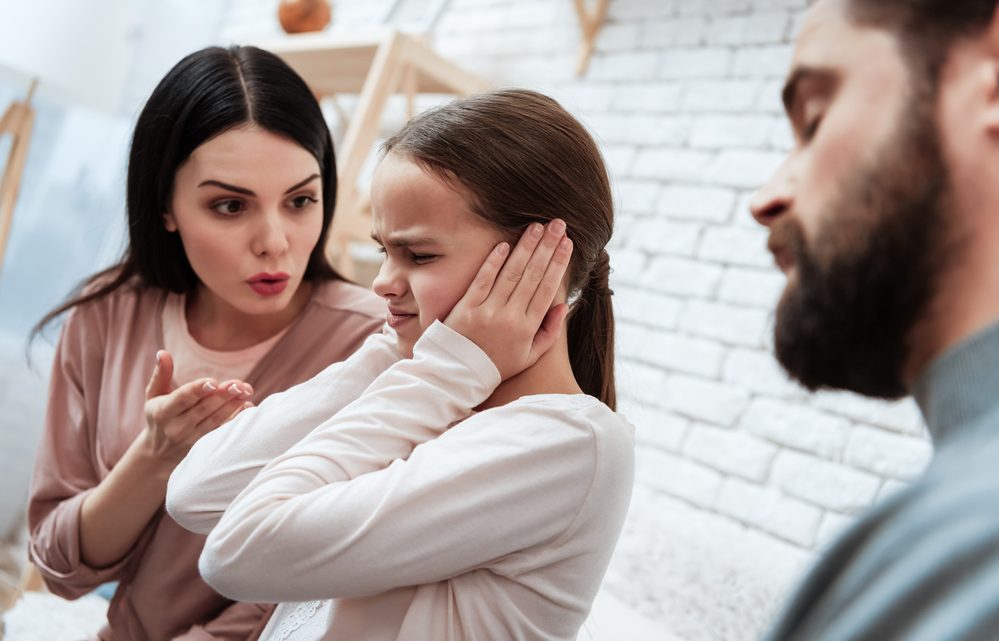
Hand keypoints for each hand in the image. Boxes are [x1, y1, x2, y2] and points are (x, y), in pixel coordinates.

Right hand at [141, 350, 253, 466]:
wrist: (157, 453)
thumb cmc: (158, 416)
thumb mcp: (153, 395)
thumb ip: (161, 375)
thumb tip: (162, 353)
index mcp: (163, 411)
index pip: (182, 399)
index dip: (198, 390)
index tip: (213, 382)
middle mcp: (176, 427)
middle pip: (203, 409)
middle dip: (222, 395)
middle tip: (239, 384)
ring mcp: (191, 439)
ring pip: (215, 420)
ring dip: (233, 405)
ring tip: (246, 391)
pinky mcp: (203, 447)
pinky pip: (221, 432)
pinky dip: (235, 420)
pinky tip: (247, 407)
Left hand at [445, 219, 572, 379]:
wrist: (460, 375)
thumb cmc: (497, 365)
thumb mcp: (529, 356)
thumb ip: (549, 332)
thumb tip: (564, 305)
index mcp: (528, 327)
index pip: (548, 288)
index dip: (559, 263)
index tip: (568, 243)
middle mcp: (510, 316)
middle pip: (533, 275)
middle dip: (547, 247)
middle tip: (558, 225)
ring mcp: (488, 310)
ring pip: (511, 273)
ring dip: (525, 247)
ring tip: (536, 226)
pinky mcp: (467, 306)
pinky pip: (483, 279)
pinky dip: (494, 261)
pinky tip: (505, 244)